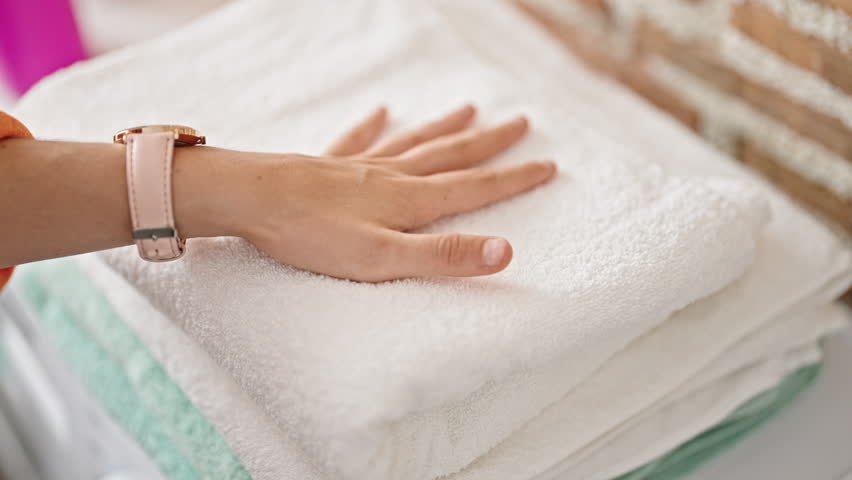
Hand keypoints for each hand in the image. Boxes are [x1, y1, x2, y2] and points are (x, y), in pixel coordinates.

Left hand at [190, 105, 555, 281]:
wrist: (250, 200)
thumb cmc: (313, 236)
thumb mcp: (383, 259)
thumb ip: (444, 258)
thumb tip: (506, 252)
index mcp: (410, 201)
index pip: (476, 188)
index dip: (516, 178)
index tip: (550, 164)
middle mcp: (391, 176)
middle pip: (451, 154)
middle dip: (490, 142)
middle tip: (522, 122)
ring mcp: (359, 167)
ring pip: (413, 142)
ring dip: (444, 127)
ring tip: (469, 108)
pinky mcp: (327, 165)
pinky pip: (358, 139)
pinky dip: (374, 125)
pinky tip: (382, 110)